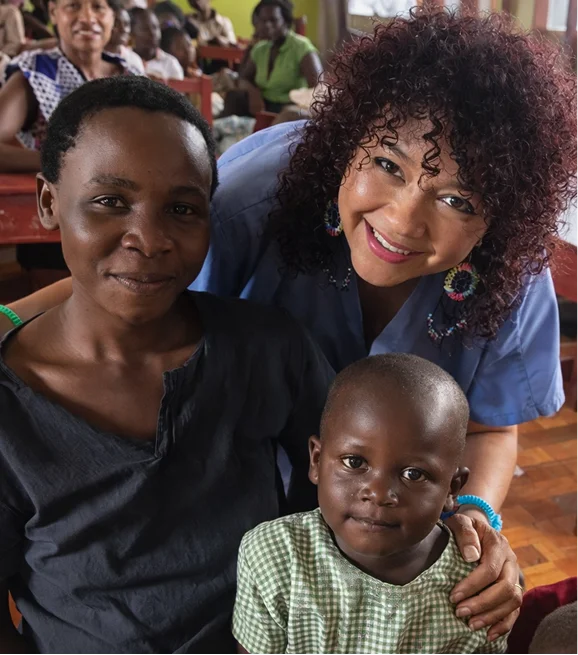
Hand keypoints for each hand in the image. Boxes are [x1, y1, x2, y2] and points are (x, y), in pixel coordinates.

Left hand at [446, 511, 521, 641]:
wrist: (477, 528)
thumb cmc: (465, 526)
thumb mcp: (461, 521)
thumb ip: (465, 532)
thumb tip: (471, 556)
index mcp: (498, 544)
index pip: (490, 569)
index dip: (472, 585)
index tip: (453, 596)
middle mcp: (511, 561)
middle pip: (505, 588)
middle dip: (482, 603)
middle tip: (460, 612)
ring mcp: (514, 575)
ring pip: (513, 601)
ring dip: (492, 616)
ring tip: (470, 624)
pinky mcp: (513, 588)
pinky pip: (515, 610)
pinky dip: (504, 624)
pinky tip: (489, 634)